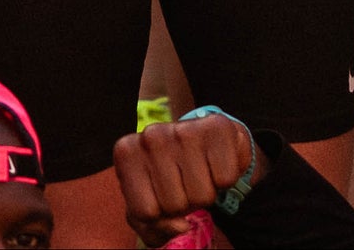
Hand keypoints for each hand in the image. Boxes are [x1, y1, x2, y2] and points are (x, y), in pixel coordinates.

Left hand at [112, 111, 257, 244]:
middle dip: (185, 202)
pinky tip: (215, 162)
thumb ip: (155, 227)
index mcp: (127, 152)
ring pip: (202, 196)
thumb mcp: (151, 207)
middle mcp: (152, 136)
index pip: (145, 212)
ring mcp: (184, 129)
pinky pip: (226, 180)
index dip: (160, 213)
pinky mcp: (218, 127)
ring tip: (200, 172)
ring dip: (205, 192)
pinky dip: (224, 179)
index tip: (162, 193)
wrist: (205, 141)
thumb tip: (182, 226)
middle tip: (185, 182)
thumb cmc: (171, 178)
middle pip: (175, 205)